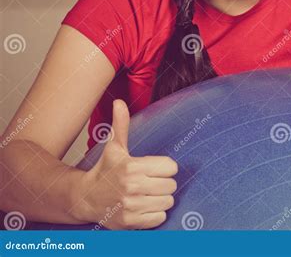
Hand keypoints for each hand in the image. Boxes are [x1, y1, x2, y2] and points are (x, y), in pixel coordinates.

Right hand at [78, 99, 177, 229]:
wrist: (85, 198)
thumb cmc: (105, 170)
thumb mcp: (114, 146)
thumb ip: (121, 124)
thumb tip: (119, 102)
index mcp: (133, 166)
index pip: (171, 167)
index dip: (165, 166)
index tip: (154, 168)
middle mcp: (133, 187)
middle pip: (172, 185)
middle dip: (164, 182)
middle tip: (150, 181)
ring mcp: (131, 206)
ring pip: (168, 202)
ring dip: (161, 198)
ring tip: (147, 194)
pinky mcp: (130, 223)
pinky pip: (160, 218)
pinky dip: (155, 214)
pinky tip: (144, 206)